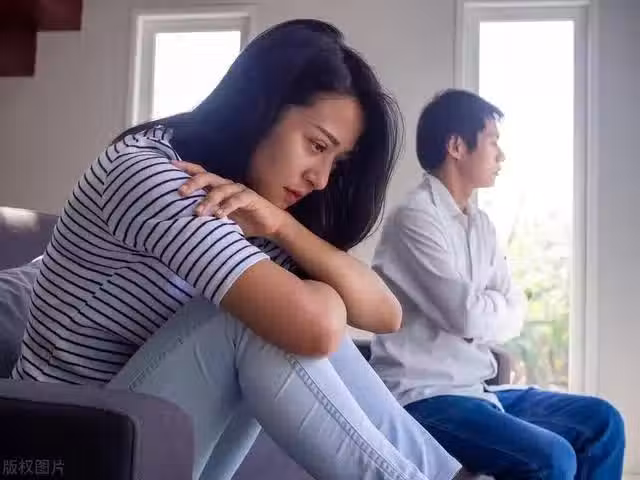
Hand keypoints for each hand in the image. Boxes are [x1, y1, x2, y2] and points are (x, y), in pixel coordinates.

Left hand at [173, 160, 287, 237]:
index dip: (187, 168)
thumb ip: (206, 216)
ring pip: (221, 189)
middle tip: (180, 192)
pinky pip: (237, 200)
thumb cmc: (243, 221)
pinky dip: (227, 207)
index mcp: (218, 187)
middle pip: (208, 177)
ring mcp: (239, 190)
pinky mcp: (251, 198)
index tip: (170, 165)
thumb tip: (181, 222)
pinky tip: (219, 215)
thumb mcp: (220, 218)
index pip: (201, 173)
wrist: (270, 225)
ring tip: (198, 213)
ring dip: (208, 200)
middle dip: (193, 183)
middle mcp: (227, 185)